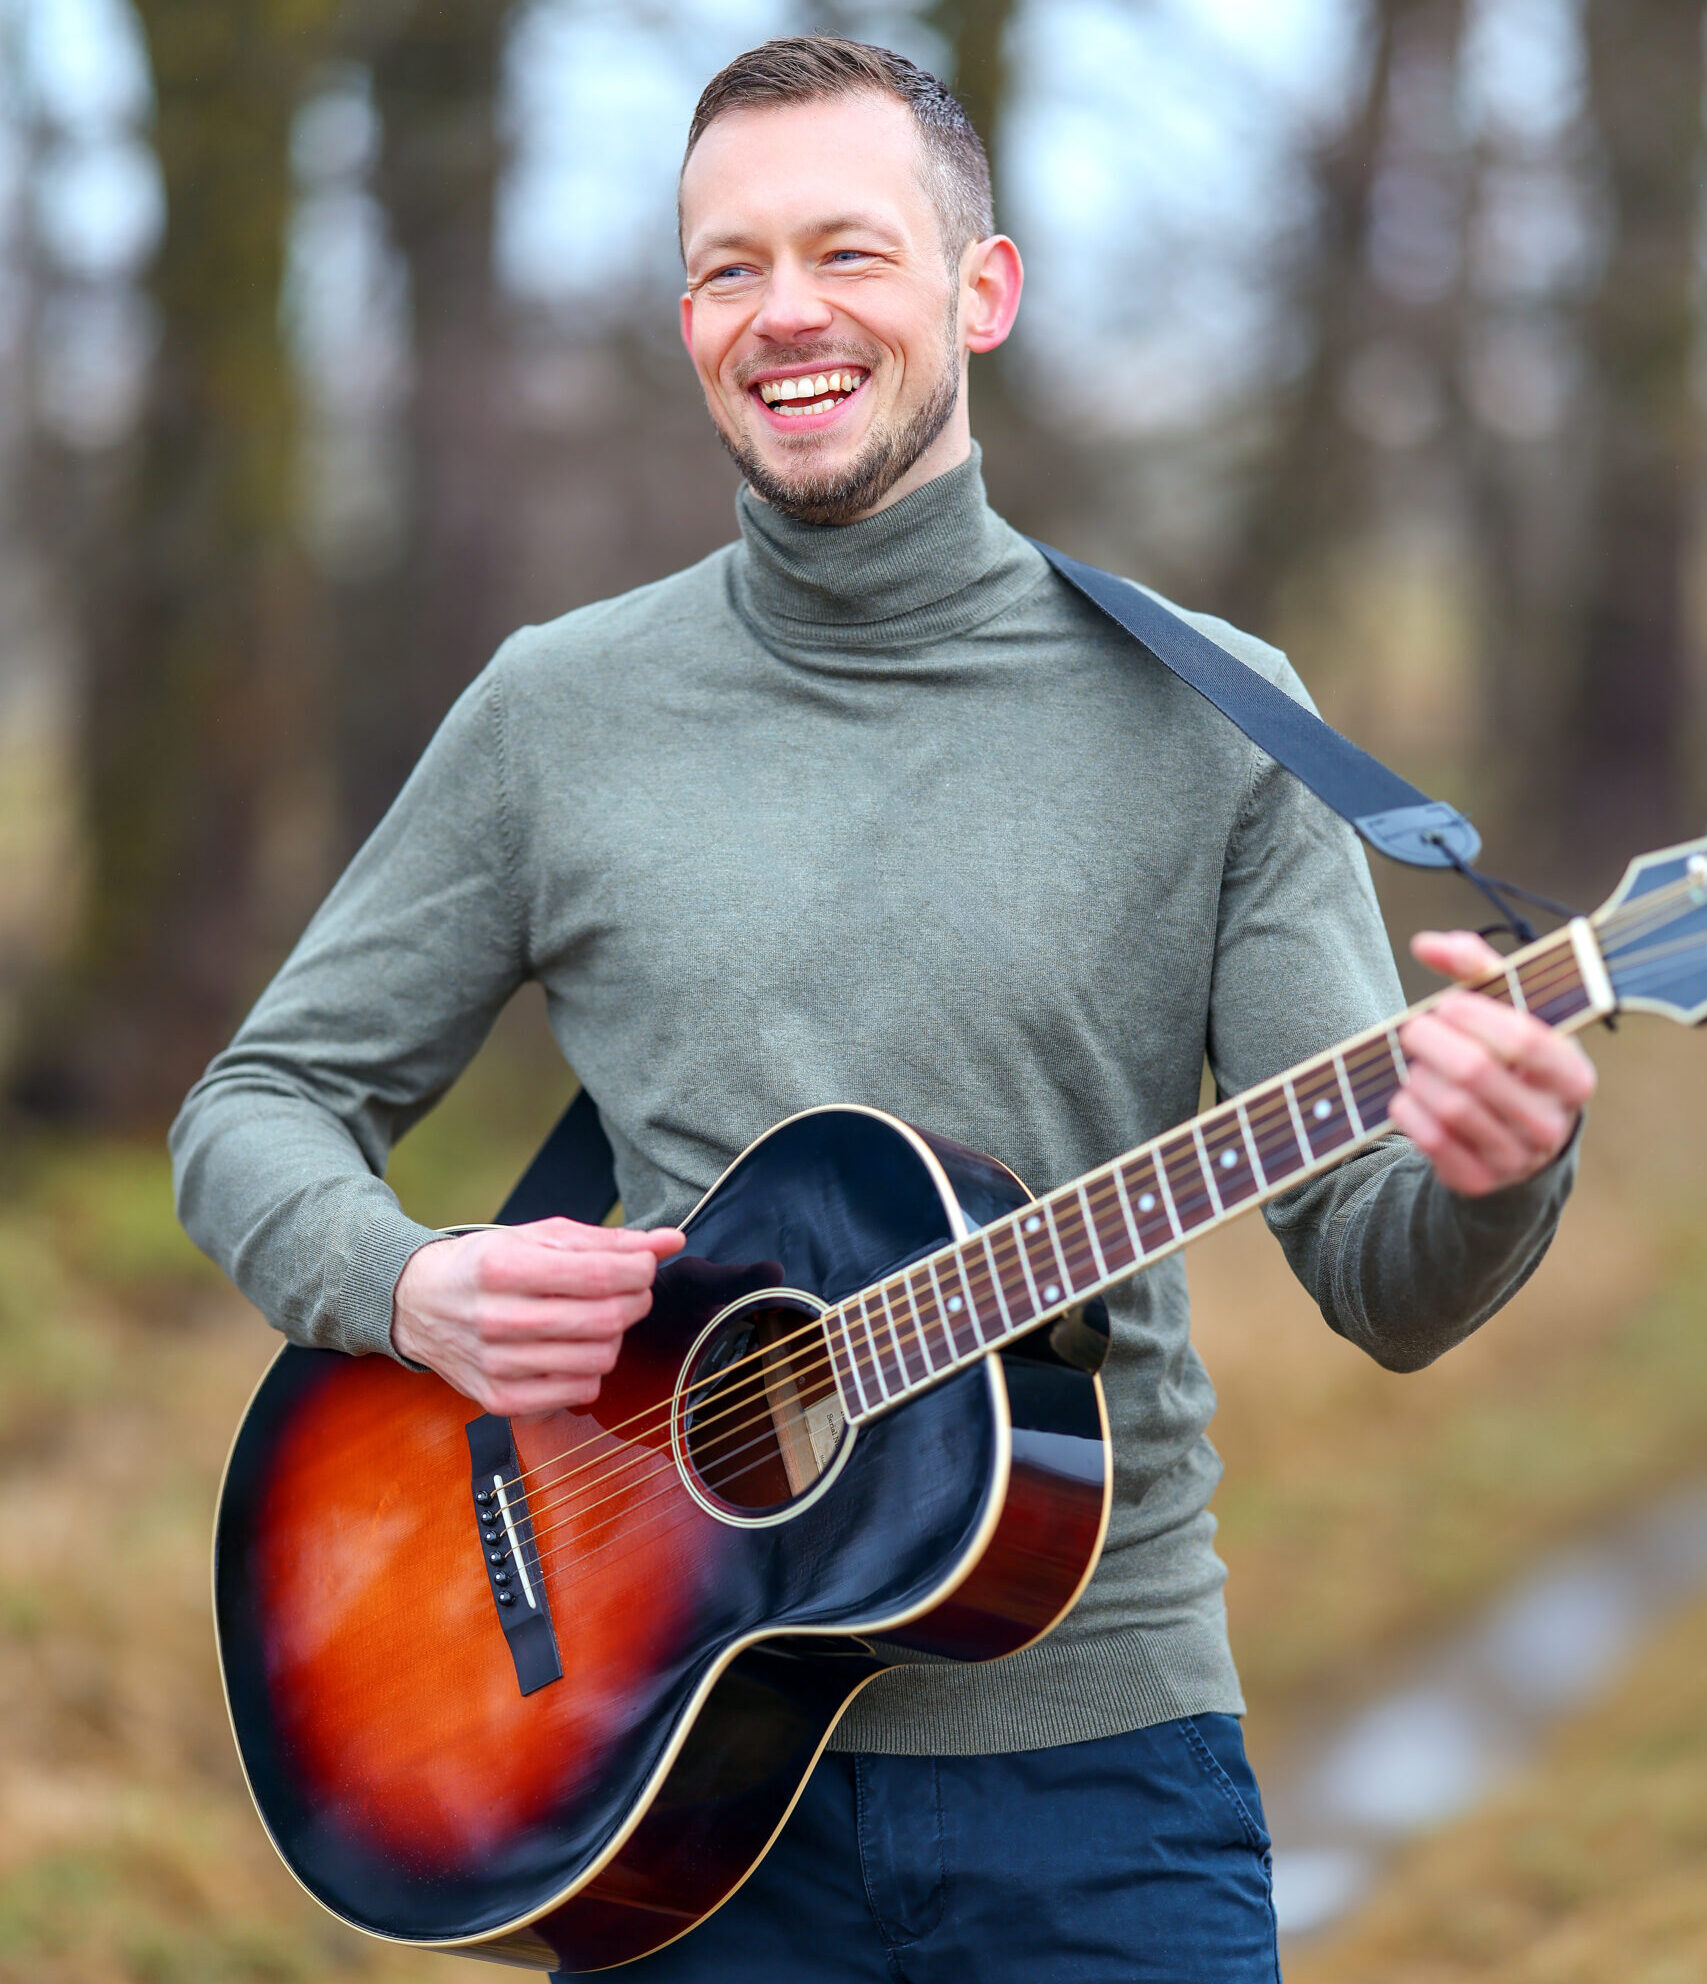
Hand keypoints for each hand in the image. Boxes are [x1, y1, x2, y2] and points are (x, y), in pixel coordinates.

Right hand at [391, 1217, 685, 1414]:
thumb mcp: (538, 1236)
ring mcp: (496, 1365)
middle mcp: (495, 1319)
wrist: (417, 1304)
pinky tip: (574, 1348)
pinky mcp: (500, 1399)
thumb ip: (608, 1240)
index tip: (644, 1263)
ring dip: (615, 1336)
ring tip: (599, 1317)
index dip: (638, 1269)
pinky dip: (591, 1368)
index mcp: (502, 1268)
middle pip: (604, 1320)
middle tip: (630, 1289)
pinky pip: (579, 1391)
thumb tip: (670, 1241)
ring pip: (598, 1359)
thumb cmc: (484, 1265)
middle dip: (635, 1301)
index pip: (598, 1275)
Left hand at [1392, 930, 1596, 1195]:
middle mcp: (1552, 1122)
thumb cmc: (1509, 1062)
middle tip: (1412, 1028)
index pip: (1524, 1039)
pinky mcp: (1478, 1181)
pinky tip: (1407, 1096)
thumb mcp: (1508, 1013)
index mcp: (1572, 1076)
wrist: (1513, 1142)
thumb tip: (1425, 944)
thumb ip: (1474, 968)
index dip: (1475, 1015)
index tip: (1445, 1003)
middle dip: (1431, 1042)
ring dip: (1419, 1076)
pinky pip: (1430, 1141)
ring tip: (1416, 1064)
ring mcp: (1516, 1158)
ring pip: (1450, 1106)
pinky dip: (1407, 1111)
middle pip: (1475, 1072)